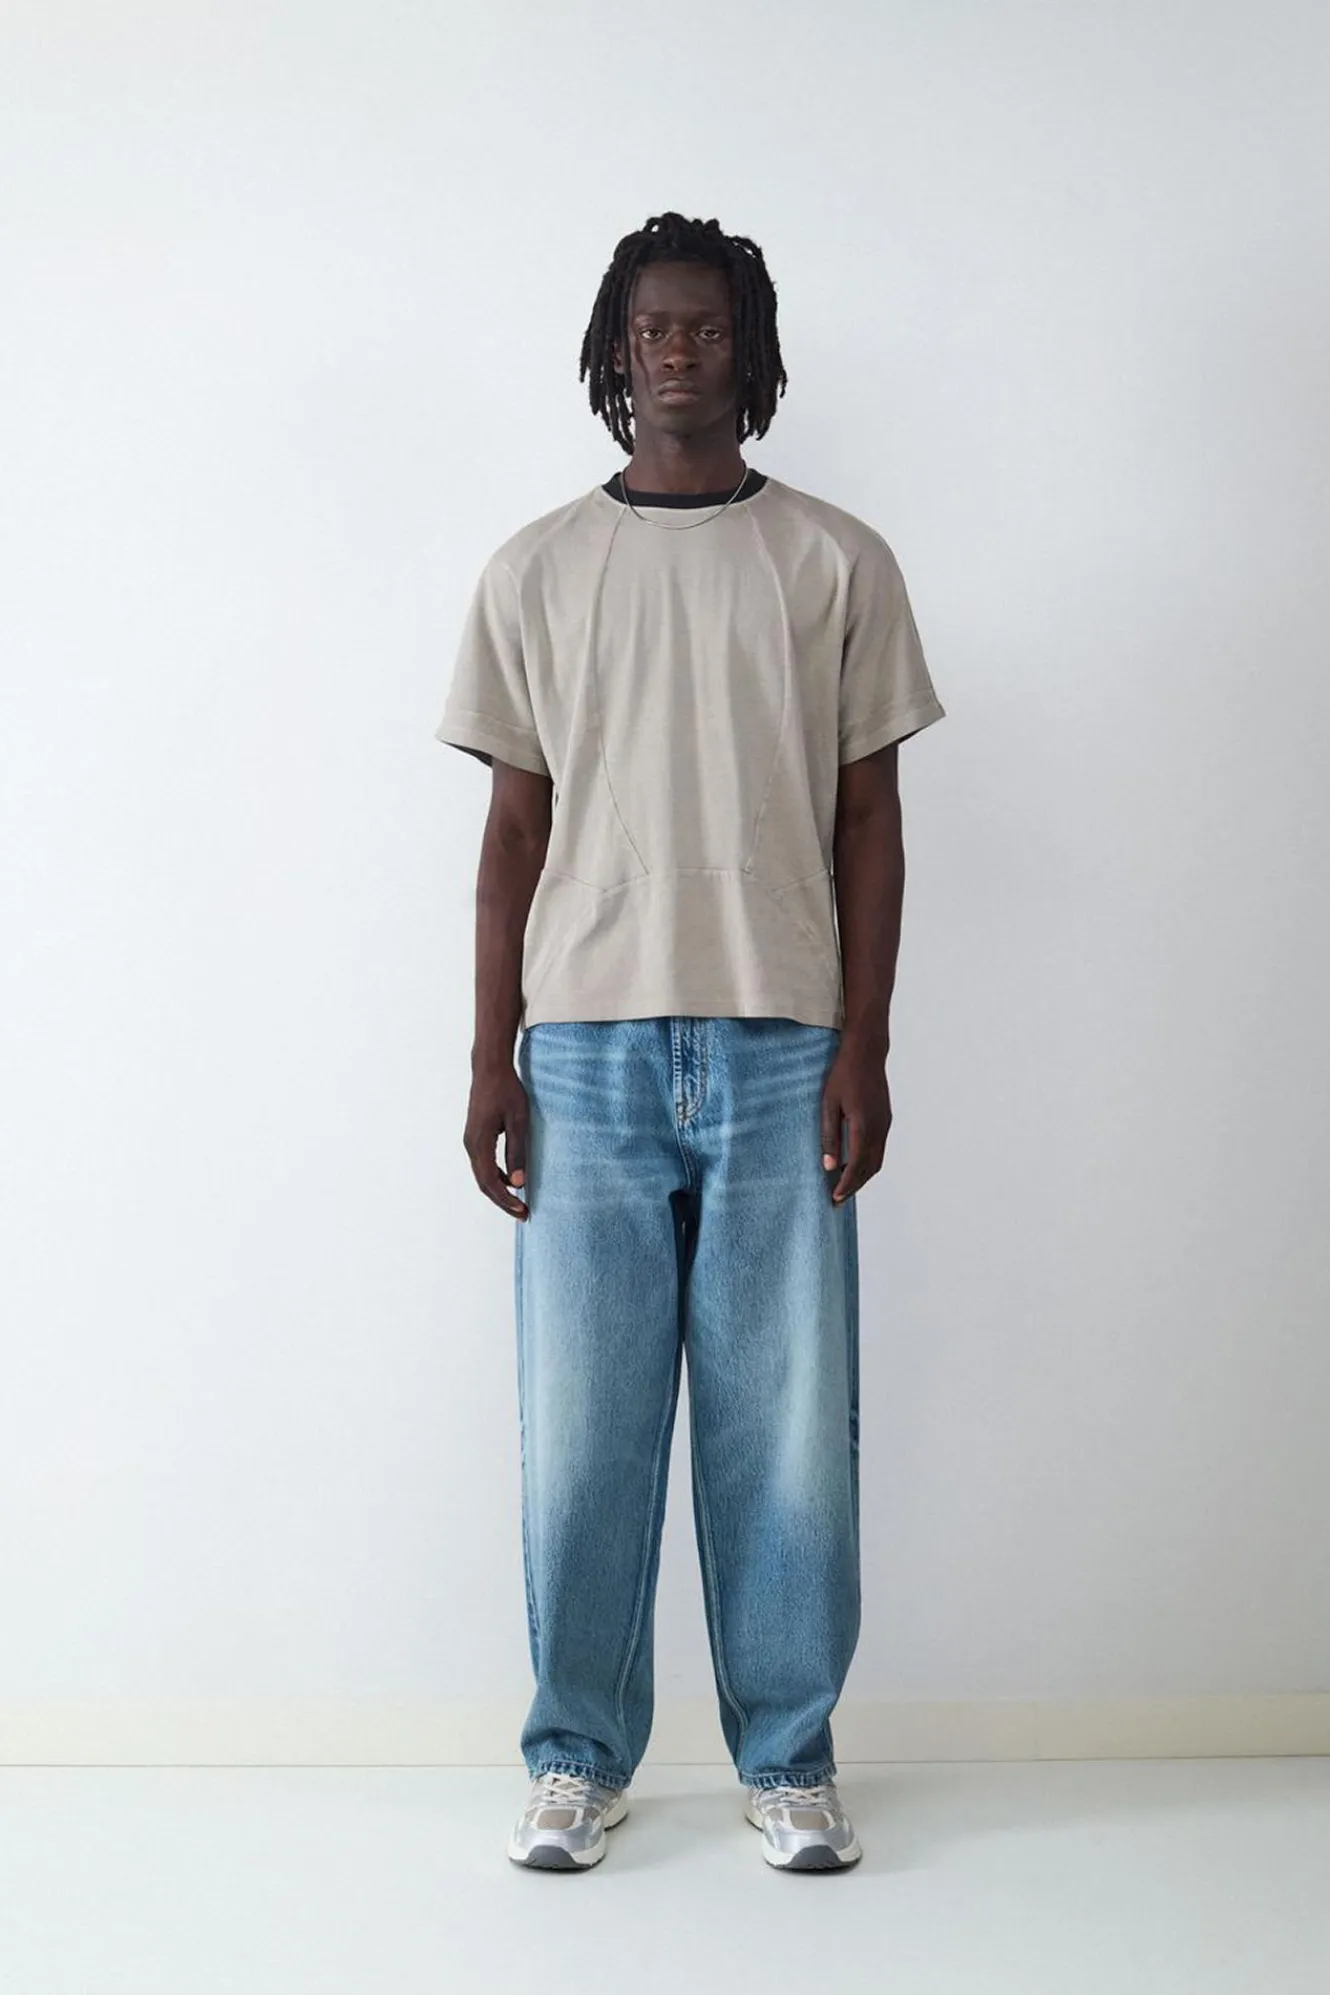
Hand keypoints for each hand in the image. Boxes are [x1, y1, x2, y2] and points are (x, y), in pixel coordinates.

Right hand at [463, 1061, 529, 1219]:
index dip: (506, 1200)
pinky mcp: (476, 1135)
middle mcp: (471, 1145)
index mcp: (479, 1143)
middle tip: (524, 1213)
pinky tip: (513, 1178)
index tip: (523, 1211)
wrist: (490, 1068)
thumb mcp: (518, 1122)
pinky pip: (484, 1163)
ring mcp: (471, 1140)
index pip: (490, 1182)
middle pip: (484, 1182)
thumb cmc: (506, 1091)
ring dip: (500, 1189)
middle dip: (503, 1200)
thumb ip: (518, 1153)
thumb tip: (520, 1183)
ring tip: (519, 1201)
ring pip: (483, 1174)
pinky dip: (497, 1175)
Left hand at [820, 1036, 891, 1203]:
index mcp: (864, 1125)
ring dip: (862, 1177)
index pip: (857, 1164)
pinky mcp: (886, 1120)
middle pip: (870, 1168)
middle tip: (837, 1200)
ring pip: (877, 1161)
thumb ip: (829, 1136)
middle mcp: (879, 1128)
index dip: (846, 1184)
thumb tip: (829, 1166)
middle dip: (854, 1186)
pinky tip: (853, 1165)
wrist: (866, 1053)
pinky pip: (879, 1149)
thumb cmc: (843, 1076)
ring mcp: (885, 1124)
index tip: (835, 1198)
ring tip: (844, 1187)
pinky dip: (868, 1163)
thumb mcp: (828, 1105)